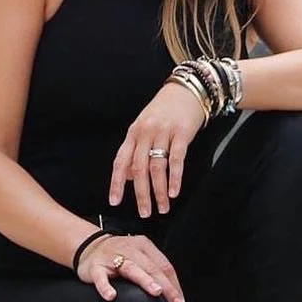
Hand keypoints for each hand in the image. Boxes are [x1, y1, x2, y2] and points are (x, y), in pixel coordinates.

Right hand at [75, 234, 185, 301]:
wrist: (88, 246)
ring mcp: (112, 258)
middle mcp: (130, 250)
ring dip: (145, 280)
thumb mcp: (139, 256)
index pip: (164, 265)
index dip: (174, 284)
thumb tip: (172, 294)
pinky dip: (106, 286)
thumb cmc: (118, 254)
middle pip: (152, 268)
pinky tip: (111, 296)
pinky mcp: (96, 267)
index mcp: (144, 246)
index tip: (180, 301)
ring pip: (132, 269)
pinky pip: (101, 278)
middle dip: (166, 287)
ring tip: (156, 292)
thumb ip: (153, 270)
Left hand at [109, 80, 207, 216]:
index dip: (117, 183)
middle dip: (141, 193)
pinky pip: (176, 159)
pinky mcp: (181, 133)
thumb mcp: (145, 126)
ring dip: (158, 191)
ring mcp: (163, 133)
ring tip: (162, 207)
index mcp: (133, 133)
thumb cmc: (166, 109)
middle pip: (139, 168)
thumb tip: (130, 177)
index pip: (121, 161)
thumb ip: (136, 151)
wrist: (187, 89)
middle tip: (144, 212)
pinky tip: (174, 191)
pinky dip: (175, 178)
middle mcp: (145, 133)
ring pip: (157, 167)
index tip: (114, 201)